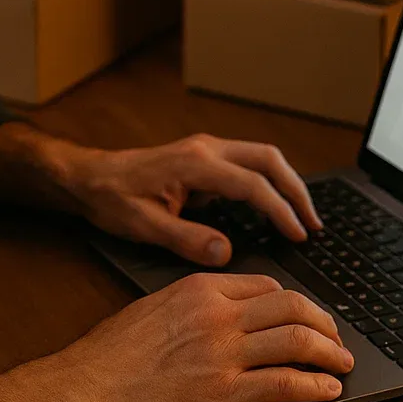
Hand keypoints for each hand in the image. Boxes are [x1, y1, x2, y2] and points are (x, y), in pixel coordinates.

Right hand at [54, 272, 354, 401]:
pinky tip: (327, 391)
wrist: (87, 386)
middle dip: (325, 324)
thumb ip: (195, 303)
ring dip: (330, 353)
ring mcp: (223, 353)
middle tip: (337, 339)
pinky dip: (314, 386)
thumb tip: (225, 310)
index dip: (296, 303)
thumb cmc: (111, 352)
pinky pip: (283, 384)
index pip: (268, 286)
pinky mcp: (223, 393)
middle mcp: (218, 315)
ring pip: (297, 341)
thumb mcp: (155, 305)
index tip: (307, 317)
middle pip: (293, 307)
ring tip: (343, 365)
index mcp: (201, 288)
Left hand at [65, 134, 322, 266]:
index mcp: (195, 164)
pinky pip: (247, 164)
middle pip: (269, 160)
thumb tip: (225, 252)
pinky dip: (268, 183)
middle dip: (297, 191)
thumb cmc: (112, 199)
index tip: (298, 235)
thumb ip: (187, 239)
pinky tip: (272, 208)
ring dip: (286, 184)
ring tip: (302, 217)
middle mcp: (206, 149)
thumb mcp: (144, 226)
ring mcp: (206, 149)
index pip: (253, 185)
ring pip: (262, 157)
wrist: (88, 177)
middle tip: (314, 224)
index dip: (280, 211)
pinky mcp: (204, 158)